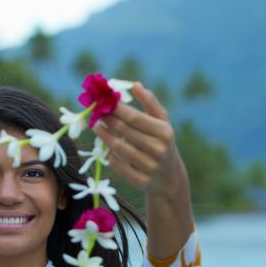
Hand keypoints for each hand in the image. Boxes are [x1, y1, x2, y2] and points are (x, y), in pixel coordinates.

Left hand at [93, 82, 187, 198]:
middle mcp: (159, 150)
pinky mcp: (141, 182)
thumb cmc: (163, 143)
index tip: (103, 101)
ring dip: (104, 136)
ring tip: (96, 127)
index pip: (135, 118)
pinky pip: (119, 166)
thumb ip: (150, 103)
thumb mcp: (163, 122)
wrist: (170, 178)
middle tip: (96, 112)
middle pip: (125, 132)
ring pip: (119, 149)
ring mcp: (150, 167)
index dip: (116, 109)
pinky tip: (106, 149)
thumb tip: (136, 84)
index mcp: (165, 132)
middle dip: (108, 120)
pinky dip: (111, 156)